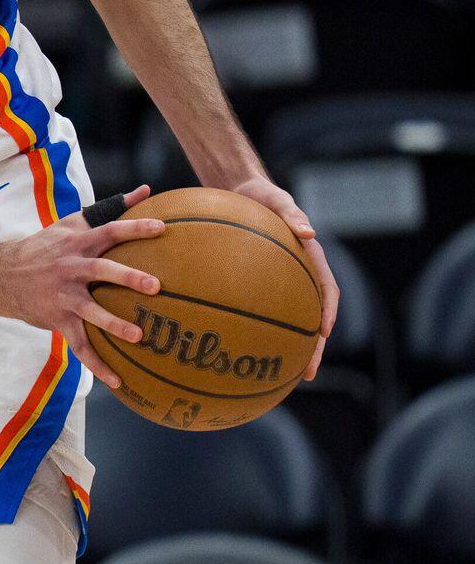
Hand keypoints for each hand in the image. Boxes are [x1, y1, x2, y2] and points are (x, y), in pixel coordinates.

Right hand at [0, 185, 164, 388]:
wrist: (0, 276)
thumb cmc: (44, 247)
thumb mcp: (70, 223)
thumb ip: (110, 208)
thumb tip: (148, 190)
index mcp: (77, 242)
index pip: (109, 231)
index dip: (134, 228)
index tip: (162, 229)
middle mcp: (70, 267)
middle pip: (101, 270)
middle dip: (127, 277)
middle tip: (155, 286)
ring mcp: (63, 295)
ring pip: (90, 310)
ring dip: (113, 324)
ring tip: (139, 337)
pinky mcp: (57, 319)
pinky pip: (79, 345)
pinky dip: (98, 365)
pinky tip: (118, 381)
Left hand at [232, 175, 339, 379]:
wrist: (240, 188)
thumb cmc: (262, 194)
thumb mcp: (278, 199)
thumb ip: (293, 214)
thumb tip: (309, 233)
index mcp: (310, 258)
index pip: (327, 290)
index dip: (328, 313)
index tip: (324, 334)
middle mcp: (298, 275)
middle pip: (311, 317)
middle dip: (311, 347)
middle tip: (306, 373)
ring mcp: (278, 281)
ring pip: (286, 319)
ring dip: (286, 347)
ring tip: (279, 374)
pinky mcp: (256, 282)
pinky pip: (254, 308)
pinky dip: (251, 327)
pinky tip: (235, 344)